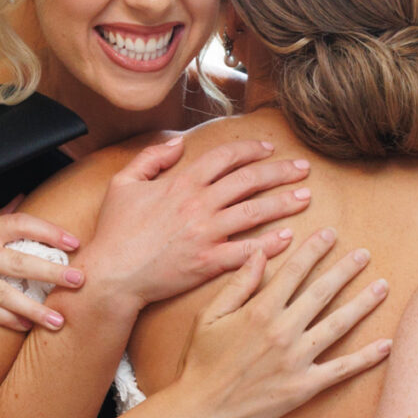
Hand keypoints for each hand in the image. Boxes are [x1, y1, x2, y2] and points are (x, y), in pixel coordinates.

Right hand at [0, 212, 85, 339]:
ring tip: (58, 320)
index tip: (75, 243)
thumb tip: (22, 197)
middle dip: (51, 270)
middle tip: (79, 280)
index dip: (49, 231)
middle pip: (17, 259)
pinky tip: (24, 327)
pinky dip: (5, 319)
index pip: (19, 223)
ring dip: (34, 307)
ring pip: (3, 291)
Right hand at [80, 137, 315, 308]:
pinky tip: (288, 238)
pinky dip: (270, 245)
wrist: (111, 274)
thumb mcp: (123, 184)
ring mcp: (205, 234)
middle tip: (303, 168)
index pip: (225, 157)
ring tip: (306, 196)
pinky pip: (246, 252)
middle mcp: (198, 204)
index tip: (269, 149)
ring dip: (284, 202)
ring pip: (255, 212)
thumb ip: (151, 158)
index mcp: (181, 182)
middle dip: (280, 171)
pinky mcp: (208, 263)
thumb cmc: (115, 231)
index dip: (250, 149)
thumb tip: (179, 143)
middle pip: (249, 180)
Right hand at [169, 229, 392, 417]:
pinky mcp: (305, 386)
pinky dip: (367, 357)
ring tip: (383, 286)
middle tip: (364, 254)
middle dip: (346, 270)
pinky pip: (342, 369)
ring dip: (363, 303)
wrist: (200, 409)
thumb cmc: (201, 361)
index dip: (314, 249)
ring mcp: (297, 360)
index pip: (294, 271)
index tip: (330, 233)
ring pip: (338, 325)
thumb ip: (238, 284)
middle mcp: (283, 331)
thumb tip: (260, 253)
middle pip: (322, 292)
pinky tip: (387, 344)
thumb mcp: (209, 316)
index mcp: (260, 311)